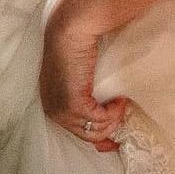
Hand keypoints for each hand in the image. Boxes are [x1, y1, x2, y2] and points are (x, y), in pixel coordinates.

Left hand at [39, 16, 127, 151]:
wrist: (71, 30)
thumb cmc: (77, 48)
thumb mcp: (80, 78)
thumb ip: (87, 96)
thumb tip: (106, 115)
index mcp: (51, 103)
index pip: (74, 131)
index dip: (96, 138)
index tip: (113, 143)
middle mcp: (52, 110)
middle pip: (86, 134)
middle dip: (108, 127)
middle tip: (123, 112)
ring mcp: (61, 109)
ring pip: (94, 130)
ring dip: (112, 118)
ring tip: (120, 101)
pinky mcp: (73, 105)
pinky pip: (100, 120)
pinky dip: (113, 112)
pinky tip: (119, 98)